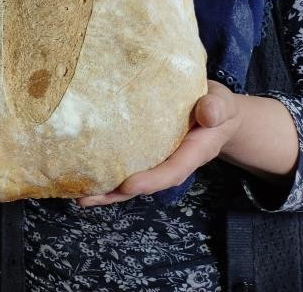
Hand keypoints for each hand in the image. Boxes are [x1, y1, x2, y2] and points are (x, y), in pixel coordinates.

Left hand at [77, 80, 242, 206]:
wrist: (214, 111)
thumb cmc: (216, 106)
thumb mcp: (222, 103)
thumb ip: (217, 108)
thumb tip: (207, 113)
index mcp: (194, 152)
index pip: (173, 171)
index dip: (151, 180)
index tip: (129, 185)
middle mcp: (173, 160)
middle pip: (146, 183)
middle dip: (118, 193)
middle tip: (88, 198)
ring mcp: (158, 158)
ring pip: (132, 178)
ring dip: (107, 190)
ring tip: (80, 197)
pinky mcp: (145, 150)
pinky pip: (126, 164)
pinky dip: (106, 173)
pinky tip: (83, 177)